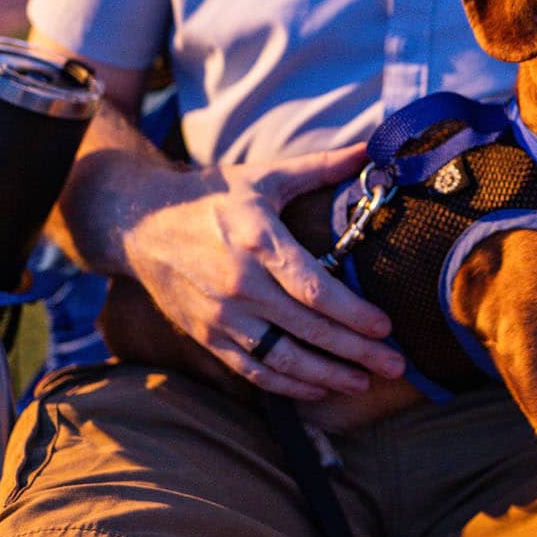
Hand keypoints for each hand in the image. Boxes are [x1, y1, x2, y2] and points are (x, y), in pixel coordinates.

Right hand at [118, 143, 405, 399]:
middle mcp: (240, 284)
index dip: (353, 314)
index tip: (386, 328)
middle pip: (307, 329)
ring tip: (364, 384)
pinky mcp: (206, 336)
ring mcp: (221, 316)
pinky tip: (319, 388)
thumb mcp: (265, 177)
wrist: (141, 223)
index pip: (314, 289)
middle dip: (356, 352)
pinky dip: (288, 386)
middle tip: (395, 366)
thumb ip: (320, 167)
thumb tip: (369, 149)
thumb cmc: (213, 197)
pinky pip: (253, 371)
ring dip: (327, 376)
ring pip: (282, 359)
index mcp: (258, 241)